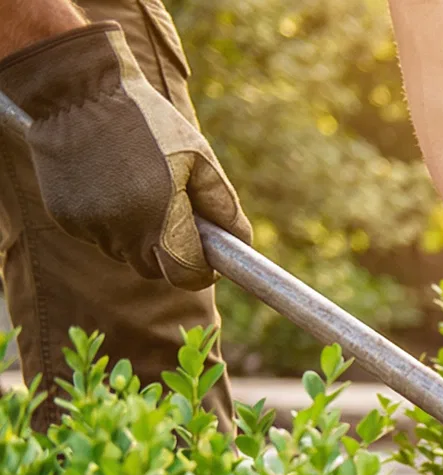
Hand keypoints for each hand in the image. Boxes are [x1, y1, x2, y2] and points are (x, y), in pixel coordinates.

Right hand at [0, 23, 249, 288]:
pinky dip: (105, 218)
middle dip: (165, 252)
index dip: (198, 270)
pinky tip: (103, 181)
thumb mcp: (199, 158)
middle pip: (152, 268)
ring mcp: (89, 224)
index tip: (204, 258)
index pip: (185, 275)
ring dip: (133, 233)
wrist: (80, 91)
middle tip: (168, 215)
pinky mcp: (63, 216)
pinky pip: (95, 233)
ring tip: (132, 185)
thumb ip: (223, 207)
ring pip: (121, 251)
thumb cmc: (151, 122)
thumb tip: (240, 244)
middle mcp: (122, 228)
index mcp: (161, 217)